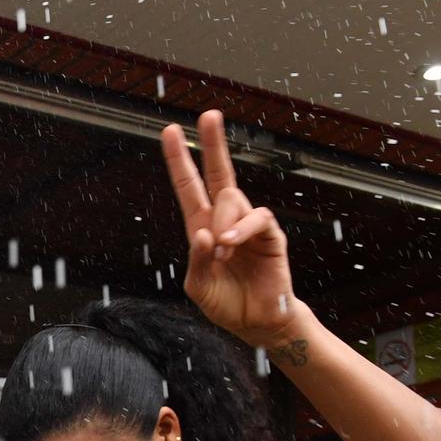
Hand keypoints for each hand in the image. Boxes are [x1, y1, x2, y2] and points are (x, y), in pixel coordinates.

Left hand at [163, 111, 310, 350]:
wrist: (256, 324)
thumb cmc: (226, 304)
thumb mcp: (198, 286)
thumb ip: (195, 261)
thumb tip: (202, 233)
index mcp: (202, 228)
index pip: (189, 187)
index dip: (180, 161)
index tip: (170, 132)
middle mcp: (225, 220)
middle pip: (218, 172)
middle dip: (212, 144)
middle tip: (208, 116)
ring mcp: (248, 224)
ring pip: (233, 199)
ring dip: (222, 223)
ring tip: (221, 253)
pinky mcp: (270, 235)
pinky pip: (257, 217)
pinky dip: (240, 229)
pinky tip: (230, 244)